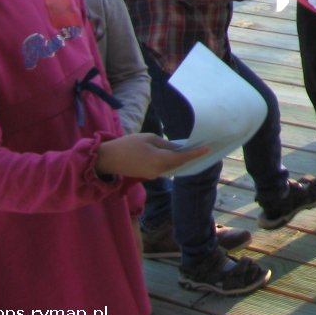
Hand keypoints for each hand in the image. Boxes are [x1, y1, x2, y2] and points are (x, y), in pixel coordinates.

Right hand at [95, 133, 210, 179]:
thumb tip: (178, 148)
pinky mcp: (148, 175)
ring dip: (180, 159)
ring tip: (191, 149)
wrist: (108, 159)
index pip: (182, 158)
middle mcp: (159, 171)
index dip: (195, 153)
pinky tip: (175, 154)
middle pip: (178, 164)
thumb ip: (166, 144)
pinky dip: (171, 162)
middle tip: (202, 147)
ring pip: (171, 167)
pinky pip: (164, 168)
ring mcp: (153, 175)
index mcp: (159, 160)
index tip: (208, 149)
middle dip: (189, 156)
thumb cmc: (128, 145)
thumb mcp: (149, 138)